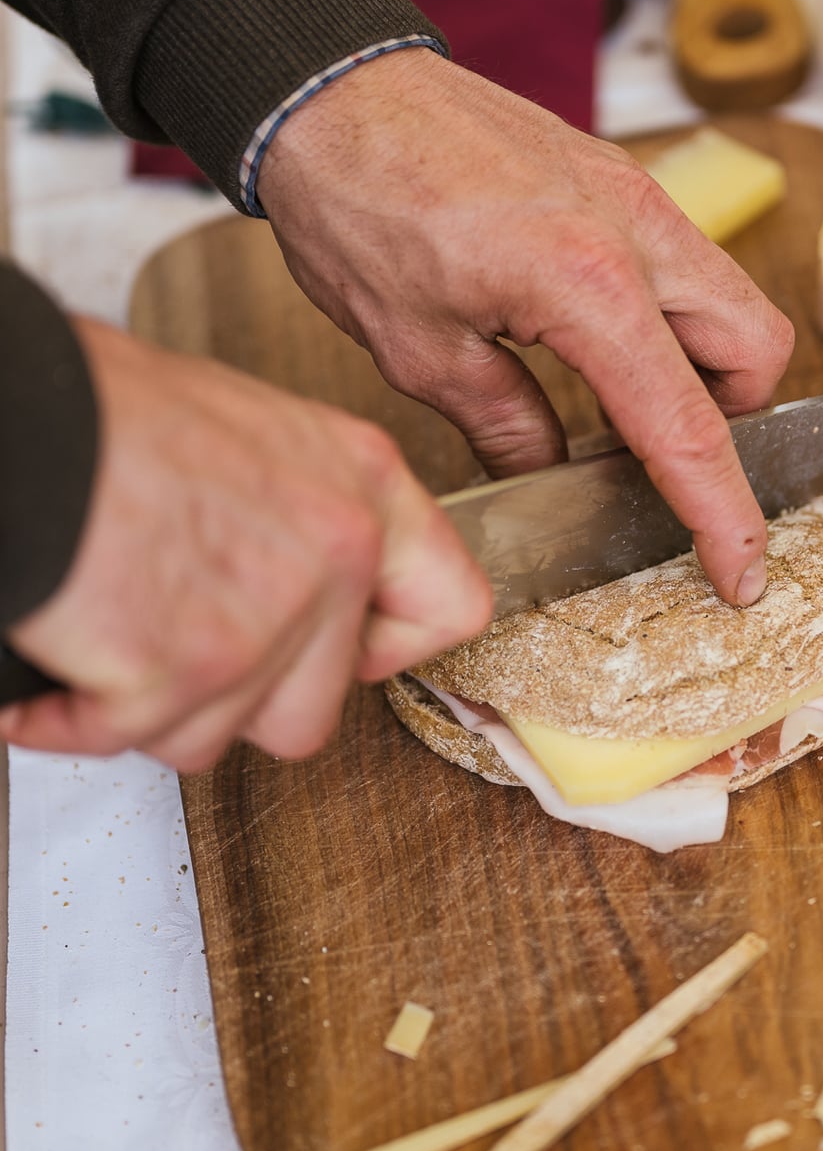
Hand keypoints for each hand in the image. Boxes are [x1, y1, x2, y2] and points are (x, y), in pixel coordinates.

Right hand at [0, 320, 490, 769]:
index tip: (344, 651)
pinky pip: (131, 740)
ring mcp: (266, 620)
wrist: (25, 420)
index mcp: (362, 484)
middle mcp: (335, 550)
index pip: (452, 607)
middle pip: (315, 707)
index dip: (387, 647)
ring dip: (152, 705)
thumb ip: (305, 518)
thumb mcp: (253, 434)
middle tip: (177, 638)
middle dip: (234, 694)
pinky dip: (76, 717)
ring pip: (220, 735)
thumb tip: (308, 583)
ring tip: (109, 629)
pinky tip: (61, 664)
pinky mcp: (186, 671)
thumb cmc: (108, 411)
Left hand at [258, 52, 794, 604]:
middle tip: (653, 455)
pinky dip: (664, 316)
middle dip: (731, 420)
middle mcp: (638, 230)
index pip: (688, 426)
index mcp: (589, 284)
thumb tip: (551, 476)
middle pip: (756, 349)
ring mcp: (637, 192)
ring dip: (699, 364)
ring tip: (612, 401)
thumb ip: (506, 425)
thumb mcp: (419, 351)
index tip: (742, 574)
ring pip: (730, 299)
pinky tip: (589, 341)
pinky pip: (682, 262)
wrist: (330, 91)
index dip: (723, 514)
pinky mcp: (619, 177)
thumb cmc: (359, 205)